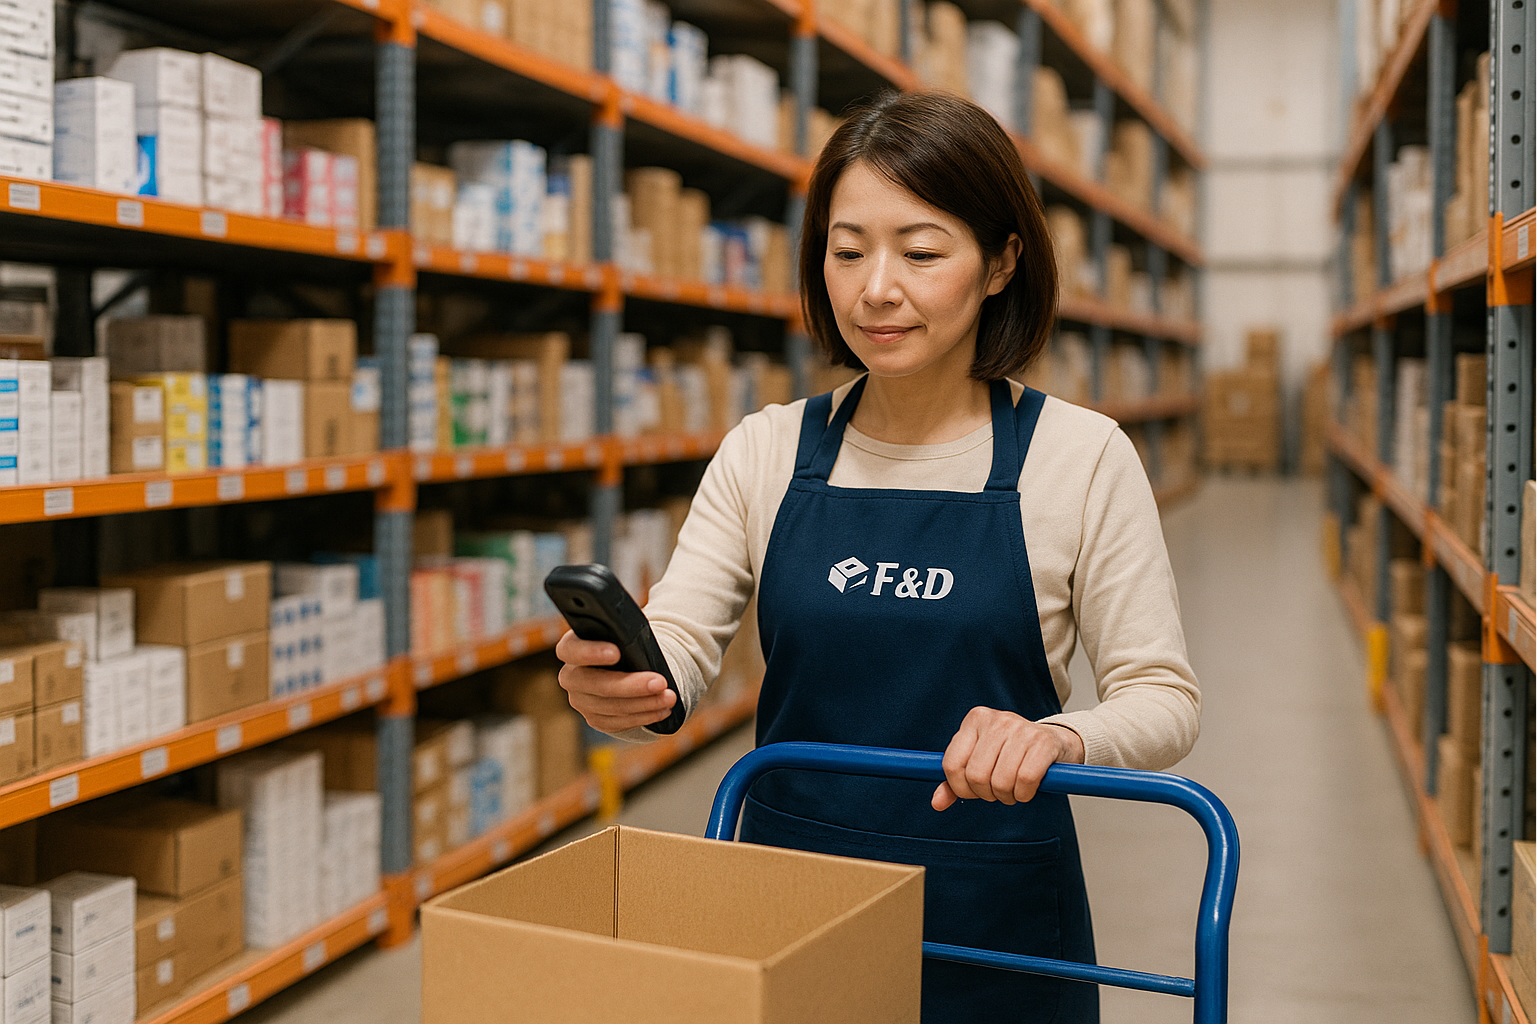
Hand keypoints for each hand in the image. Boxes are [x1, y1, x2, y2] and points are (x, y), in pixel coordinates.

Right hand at [555, 631, 676, 732]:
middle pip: (594, 685)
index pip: (570, 650)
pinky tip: (661, 710)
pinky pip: (617, 723)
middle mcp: (571, 676)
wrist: (629, 665)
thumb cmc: (626, 644)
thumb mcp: (624, 633)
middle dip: (629, 685)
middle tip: (659, 682)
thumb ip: (622, 632)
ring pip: (609, 707)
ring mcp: (581, 700)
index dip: (590, 652)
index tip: (616, 652)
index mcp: (573, 647)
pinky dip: (642, 716)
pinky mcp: (595, 717)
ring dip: (643, 704)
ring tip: (669, 697)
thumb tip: (634, 633)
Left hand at [932, 707, 1085, 810]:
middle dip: (986, 794)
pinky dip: (1024, 794)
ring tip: (1013, 789)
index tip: (973, 792)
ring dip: (1007, 796)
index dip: (960, 788)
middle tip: (997, 791)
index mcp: (974, 720)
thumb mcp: (980, 761)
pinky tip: (1027, 789)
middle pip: (976, 776)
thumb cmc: (1013, 754)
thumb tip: (937, 803)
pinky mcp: (1043, 742)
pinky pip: (1025, 781)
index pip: (952, 764)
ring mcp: (1020, 729)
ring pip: (1000, 781)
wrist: (1056, 742)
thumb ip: (955, 781)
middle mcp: (996, 720)